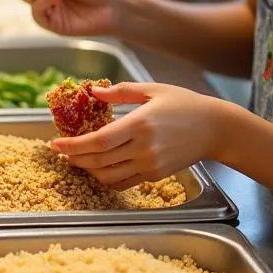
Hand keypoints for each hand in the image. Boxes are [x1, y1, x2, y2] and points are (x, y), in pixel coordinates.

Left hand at [49, 82, 230, 188]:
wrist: (216, 128)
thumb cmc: (184, 104)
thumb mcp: (152, 90)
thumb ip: (121, 92)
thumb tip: (93, 92)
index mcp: (140, 124)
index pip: (98, 141)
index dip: (74, 145)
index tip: (56, 143)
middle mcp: (143, 148)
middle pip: (99, 161)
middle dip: (75, 158)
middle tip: (60, 152)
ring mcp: (150, 165)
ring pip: (108, 175)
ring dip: (87, 170)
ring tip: (76, 159)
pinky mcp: (156, 175)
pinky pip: (124, 182)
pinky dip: (106, 179)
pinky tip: (97, 169)